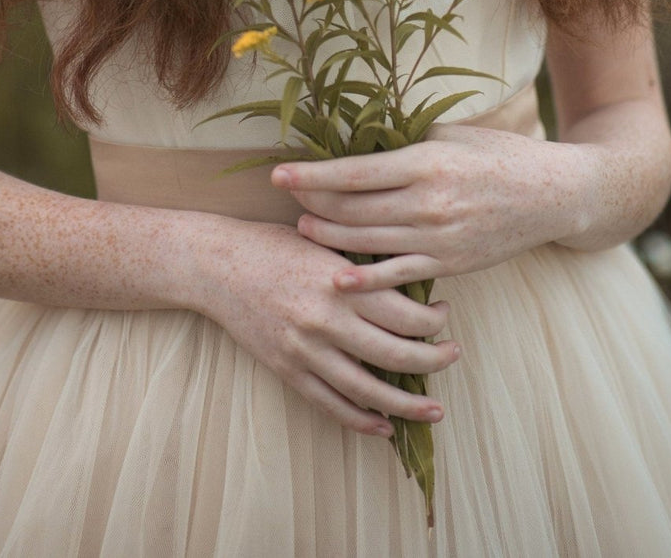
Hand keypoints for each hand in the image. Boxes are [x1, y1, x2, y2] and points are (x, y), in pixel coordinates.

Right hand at [195, 218, 460, 436]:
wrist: (216, 265)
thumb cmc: (273, 246)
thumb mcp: (323, 243)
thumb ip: (362, 267)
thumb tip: (411, 282)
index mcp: (340, 281)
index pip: (404, 312)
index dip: (434, 321)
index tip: (444, 315)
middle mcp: (326, 319)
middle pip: (396, 353)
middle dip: (433, 361)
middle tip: (453, 357)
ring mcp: (305, 350)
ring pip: (368, 390)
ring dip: (407, 405)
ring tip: (434, 410)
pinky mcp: (287, 370)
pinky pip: (331, 404)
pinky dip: (361, 420)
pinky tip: (383, 426)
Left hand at [271, 125, 601, 292]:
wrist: (553, 195)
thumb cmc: (499, 155)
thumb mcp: (453, 133)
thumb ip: (409, 141)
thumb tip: (362, 140)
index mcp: (426, 161)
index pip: (354, 171)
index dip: (312, 174)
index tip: (279, 173)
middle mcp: (428, 201)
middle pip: (353, 208)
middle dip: (313, 203)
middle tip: (288, 198)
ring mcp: (439, 237)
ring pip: (367, 241)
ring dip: (329, 236)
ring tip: (304, 227)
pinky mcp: (450, 264)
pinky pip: (397, 275)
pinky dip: (365, 278)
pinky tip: (339, 276)